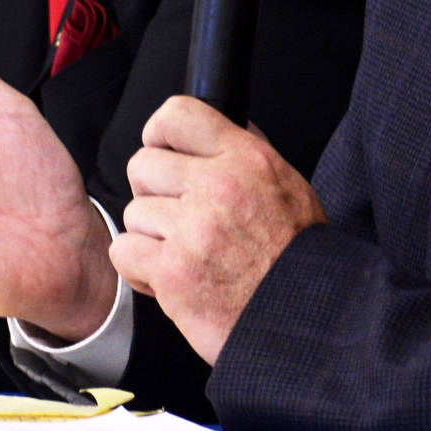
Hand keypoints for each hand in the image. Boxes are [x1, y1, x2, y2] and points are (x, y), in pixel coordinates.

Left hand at [110, 97, 325, 364]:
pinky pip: (124, 250)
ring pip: (133, 212)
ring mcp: (192, 229)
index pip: (177, 114)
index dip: (159, 133)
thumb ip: (244, 154)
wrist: (306, 316)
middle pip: (142, 165)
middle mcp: (217, 186)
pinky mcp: (172, 272)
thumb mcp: (286, 184)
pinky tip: (168, 276)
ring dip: (151, 235)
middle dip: (153, 191)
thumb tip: (209, 133)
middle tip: (177, 215)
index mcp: (245, 159)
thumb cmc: (296, 256)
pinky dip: (138, 268)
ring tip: (185, 254)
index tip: (163, 151)